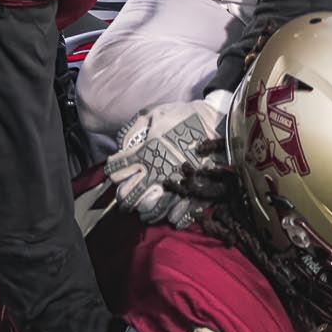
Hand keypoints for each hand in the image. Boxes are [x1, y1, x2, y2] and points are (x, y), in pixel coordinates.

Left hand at [107, 96, 227, 226]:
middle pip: (130, 197)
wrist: (218, 121)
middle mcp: (157, 173)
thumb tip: (122, 146)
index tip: (116, 172)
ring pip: (152, 209)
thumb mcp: (154, 113)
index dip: (114, 173)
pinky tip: (170, 217)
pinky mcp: (195, 192)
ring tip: (144, 212)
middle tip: (126, 199)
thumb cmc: (185, 116)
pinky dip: (174, 218)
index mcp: (145, 153)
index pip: (117, 172)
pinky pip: (181, 213)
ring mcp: (176, 185)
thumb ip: (135, 130)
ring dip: (146, 212)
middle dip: (125, 199)